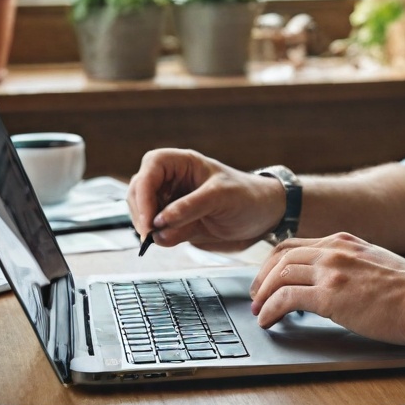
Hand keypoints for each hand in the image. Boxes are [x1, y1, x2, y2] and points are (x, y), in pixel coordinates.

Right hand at [126, 148, 284, 250]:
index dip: (144, 191)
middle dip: (141, 212)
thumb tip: (160, 223)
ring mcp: (171, 201)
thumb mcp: (222, 197)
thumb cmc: (248, 196)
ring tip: (163, 237)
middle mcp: (173, 180)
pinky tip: (168, 240)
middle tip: (149, 234)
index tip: (148, 218)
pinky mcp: (175, 222)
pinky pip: (156, 229)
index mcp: (183, 163)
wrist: (264, 215)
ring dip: (147, 226)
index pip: (151, 167)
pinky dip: (157, 236)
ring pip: (143, 211)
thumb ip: (190, 208)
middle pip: (139, 190)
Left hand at [249, 233, 404, 345]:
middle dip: (263, 279)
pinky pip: (285, 298)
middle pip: (281, 257)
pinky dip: (270, 309)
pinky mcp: (329, 296)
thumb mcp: (377, 263)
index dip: (274, 263)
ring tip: (260, 312)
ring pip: (279, 276)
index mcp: (345, 241)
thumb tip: (336, 281)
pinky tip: (268, 320)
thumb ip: (352, 265)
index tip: (268, 278)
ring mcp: (331, 271)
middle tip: (257, 296)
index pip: (295, 245)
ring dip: (263, 296)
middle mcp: (334, 250)